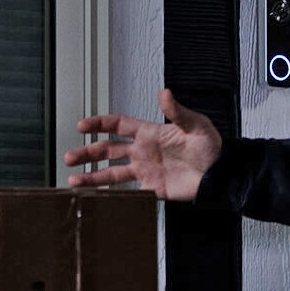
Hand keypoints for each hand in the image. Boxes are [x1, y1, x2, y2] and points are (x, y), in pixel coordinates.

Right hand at [62, 88, 220, 201]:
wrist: (220, 175)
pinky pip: (126, 191)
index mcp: (150, 133)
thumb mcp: (196, 125)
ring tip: (72, 180)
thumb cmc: (211, 148)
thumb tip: (165, 93)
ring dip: (92, 176)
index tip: (82, 126)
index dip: (99, 124)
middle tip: (69, 157)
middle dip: (87, 153)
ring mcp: (145, 171)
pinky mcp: (151, 189)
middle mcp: (143, 151)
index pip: (118, 125)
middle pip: (107, 150)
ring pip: (111, 173)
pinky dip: (110, 194)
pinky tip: (96, 197)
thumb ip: (178, 112)